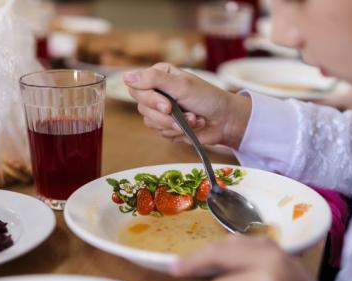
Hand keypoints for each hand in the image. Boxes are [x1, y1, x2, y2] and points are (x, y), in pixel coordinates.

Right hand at [123, 62, 251, 148]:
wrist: (225, 120)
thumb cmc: (207, 98)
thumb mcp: (181, 85)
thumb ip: (153, 79)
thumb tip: (126, 76)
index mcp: (158, 76)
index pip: (136, 87)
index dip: (149, 99)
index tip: (167, 106)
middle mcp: (157, 92)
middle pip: (142, 107)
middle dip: (164, 115)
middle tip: (180, 113)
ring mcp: (161, 111)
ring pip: (151, 123)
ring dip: (174, 124)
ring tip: (193, 119)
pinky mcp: (167, 127)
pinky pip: (162, 133)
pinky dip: (179, 132)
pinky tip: (192, 126)